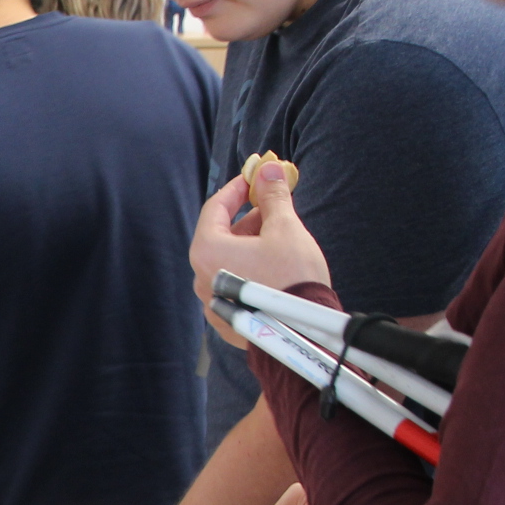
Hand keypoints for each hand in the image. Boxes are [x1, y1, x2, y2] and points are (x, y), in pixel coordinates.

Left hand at [188, 159, 330, 347]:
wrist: (304, 334)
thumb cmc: (292, 278)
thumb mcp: (285, 228)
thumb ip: (273, 196)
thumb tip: (270, 169)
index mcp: (206, 251)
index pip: (215, 207)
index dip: (238, 189)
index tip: (256, 178)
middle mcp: (200, 277)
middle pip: (222, 235)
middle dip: (250, 218)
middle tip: (275, 207)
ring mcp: (212, 302)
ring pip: (230, 261)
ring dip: (252, 244)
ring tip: (282, 237)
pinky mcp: (228, 320)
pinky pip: (235, 285)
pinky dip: (251, 270)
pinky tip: (276, 267)